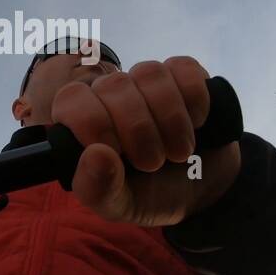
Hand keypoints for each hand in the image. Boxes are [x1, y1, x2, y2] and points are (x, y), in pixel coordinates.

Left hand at [51, 56, 240, 225]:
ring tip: (178, 152)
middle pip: (114, 85)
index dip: (94, 123)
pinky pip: (184, 69)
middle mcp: (110, 93)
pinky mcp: (182, 73)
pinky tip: (197, 123)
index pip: (72, 98)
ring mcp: (146, 80)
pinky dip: (195, 100)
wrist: (203, 190)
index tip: (117, 154)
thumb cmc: (152, 194)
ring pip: (150, 73)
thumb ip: (98, 189)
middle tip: (153, 164)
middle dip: (139, 131)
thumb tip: (95, 154)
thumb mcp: (121, 206)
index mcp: (83, 121)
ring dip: (171, 119)